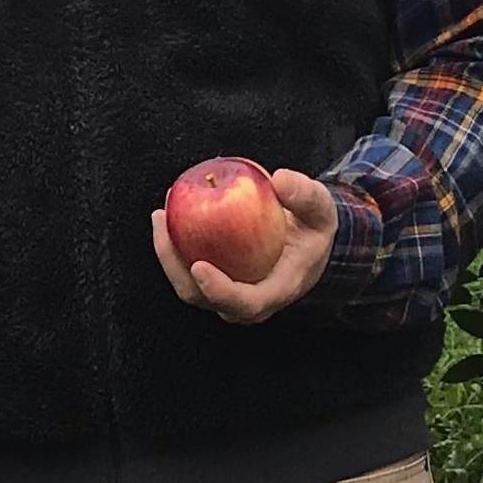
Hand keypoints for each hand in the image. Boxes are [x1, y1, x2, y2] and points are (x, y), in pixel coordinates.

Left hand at [151, 168, 338, 324]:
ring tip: (161, 215)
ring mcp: (229, 294)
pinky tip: (168, 215)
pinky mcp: (216, 281)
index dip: (219, 290)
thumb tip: (280, 179)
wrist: (308, 243)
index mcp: (277, 290)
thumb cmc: (314, 229)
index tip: (199, 266)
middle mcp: (248, 301)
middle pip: (203, 298)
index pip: (245, 303)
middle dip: (176, 266)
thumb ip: (306, 195)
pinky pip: (187, 271)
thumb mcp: (322, 209)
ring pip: (188, 287)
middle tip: (165, 222)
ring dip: (168, 254)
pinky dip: (174, 246)